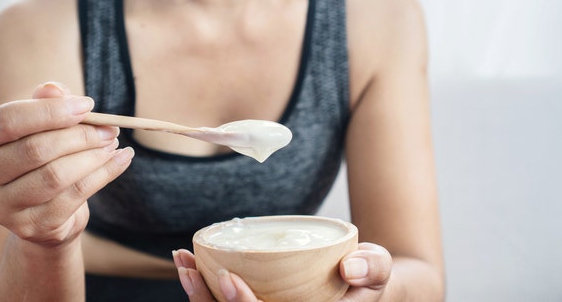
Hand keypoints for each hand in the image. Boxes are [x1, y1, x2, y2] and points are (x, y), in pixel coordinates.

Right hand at [0, 82, 133, 246]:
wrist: (38, 213)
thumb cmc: (34, 159)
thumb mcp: (35, 128)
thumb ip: (43, 105)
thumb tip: (55, 89)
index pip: (8, 121)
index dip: (51, 111)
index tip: (88, 105)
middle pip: (35, 149)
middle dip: (80, 135)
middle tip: (110, 128)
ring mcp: (1, 207)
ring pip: (56, 175)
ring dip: (93, 156)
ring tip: (113, 143)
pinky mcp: (30, 226)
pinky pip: (75, 196)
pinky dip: (105, 174)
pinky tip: (121, 160)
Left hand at [172, 242, 391, 301]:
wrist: (360, 285)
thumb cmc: (366, 278)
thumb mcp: (379, 269)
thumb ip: (373, 267)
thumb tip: (349, 267)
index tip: (228, 277)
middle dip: (205, 301)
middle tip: (187, 264)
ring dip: (198, 296)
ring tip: (182, 262)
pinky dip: (205, 291)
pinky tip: (191, 268)